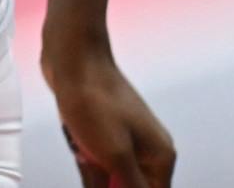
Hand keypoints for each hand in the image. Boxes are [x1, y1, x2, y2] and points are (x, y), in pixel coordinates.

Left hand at [46, 46, 175, 186]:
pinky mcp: (102, 134)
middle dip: (106, 182)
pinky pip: (95, 162)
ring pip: (109, 177)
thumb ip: (133, 187)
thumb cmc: (97, 102)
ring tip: (85, 145)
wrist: (73, 60)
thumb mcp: (116, 156)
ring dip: (92, 172)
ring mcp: (124, 141)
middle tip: (94, 161)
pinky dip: (85, 162)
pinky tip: (79, 143)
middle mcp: (146, 151)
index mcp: (160, 158)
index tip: (110, 182)